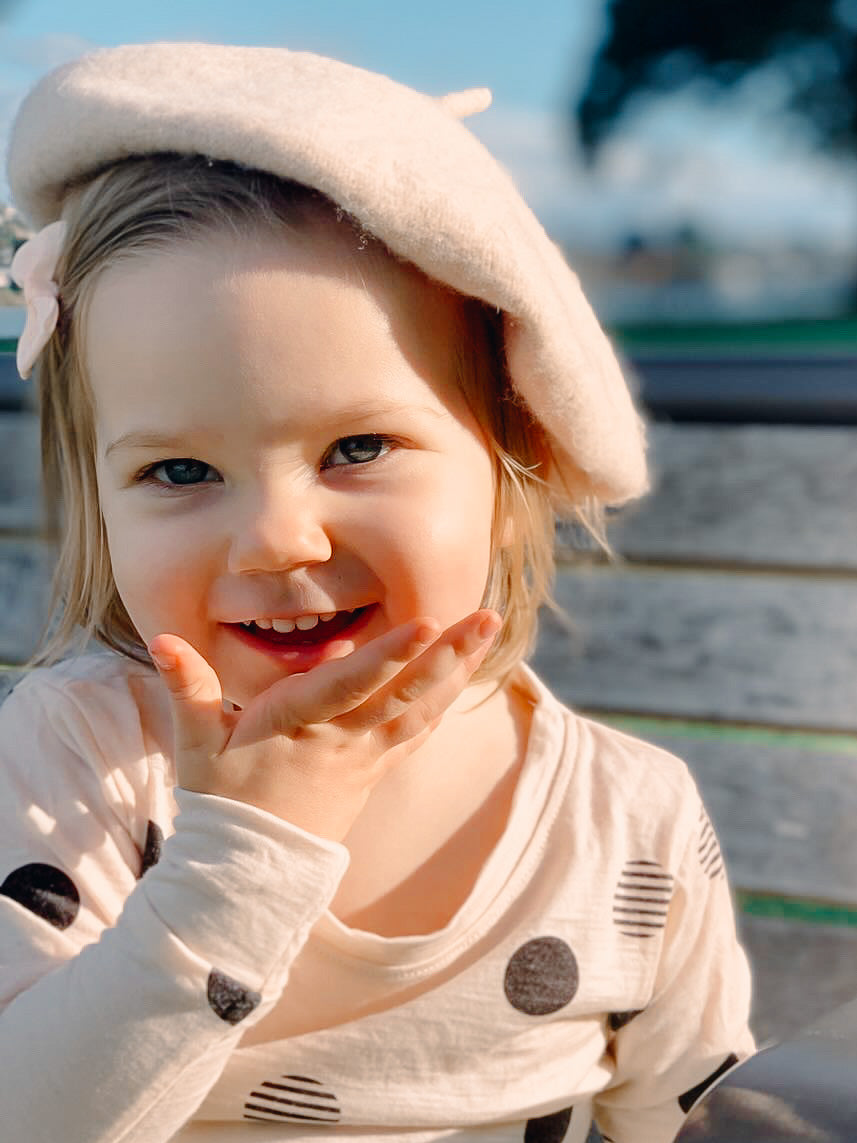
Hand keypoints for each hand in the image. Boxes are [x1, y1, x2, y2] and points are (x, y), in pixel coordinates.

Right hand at [147, 610, 500, 839]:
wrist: (248, 870)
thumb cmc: (221, 800)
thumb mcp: (194, 744)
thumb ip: (187, 687)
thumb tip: (161, 638)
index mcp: (296, 725)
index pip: (348, 685)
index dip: (388, 656)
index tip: (427, 623)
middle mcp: (340, 741)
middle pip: (401, 694)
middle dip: (447, 654)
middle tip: (487, 617)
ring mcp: (363, 759)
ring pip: (418, 711)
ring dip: (455, 671)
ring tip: (487, 633)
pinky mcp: (373, 772)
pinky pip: (416, 733)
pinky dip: (443, 703)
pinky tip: (464, 676)